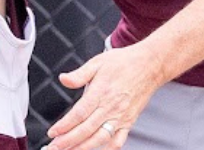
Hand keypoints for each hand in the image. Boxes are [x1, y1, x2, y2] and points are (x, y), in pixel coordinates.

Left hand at [47, 45, 168, 149]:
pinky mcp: (129, 121)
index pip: (79, 114)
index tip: (53, 132)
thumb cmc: (124, 63)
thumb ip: (79, 74)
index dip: (64, 125)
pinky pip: (118, 141)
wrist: (150, 65)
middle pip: (86, 130)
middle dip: (68, 142)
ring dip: (83, 148)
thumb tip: (63, 79)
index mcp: (101, 92)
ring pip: (100, 138)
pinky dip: (107, 149)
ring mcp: (120, 116)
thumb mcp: (98, 62)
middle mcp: (111, 107)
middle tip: (54, 147)